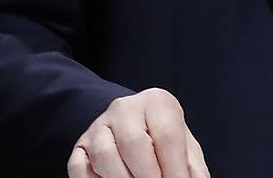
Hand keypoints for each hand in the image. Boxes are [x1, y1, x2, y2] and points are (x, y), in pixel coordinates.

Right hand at [67, 88, 210, 177]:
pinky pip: (80, 168)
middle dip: (148, 177)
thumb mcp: (183, 145)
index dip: (174, 169)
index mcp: (156, 102)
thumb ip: (191, 166)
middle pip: (134, 144)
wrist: (132, 124)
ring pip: (105, 156)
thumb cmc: (162, 138)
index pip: (167, 135)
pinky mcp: (80, 146)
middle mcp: (124, 108)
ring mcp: (99, 126)